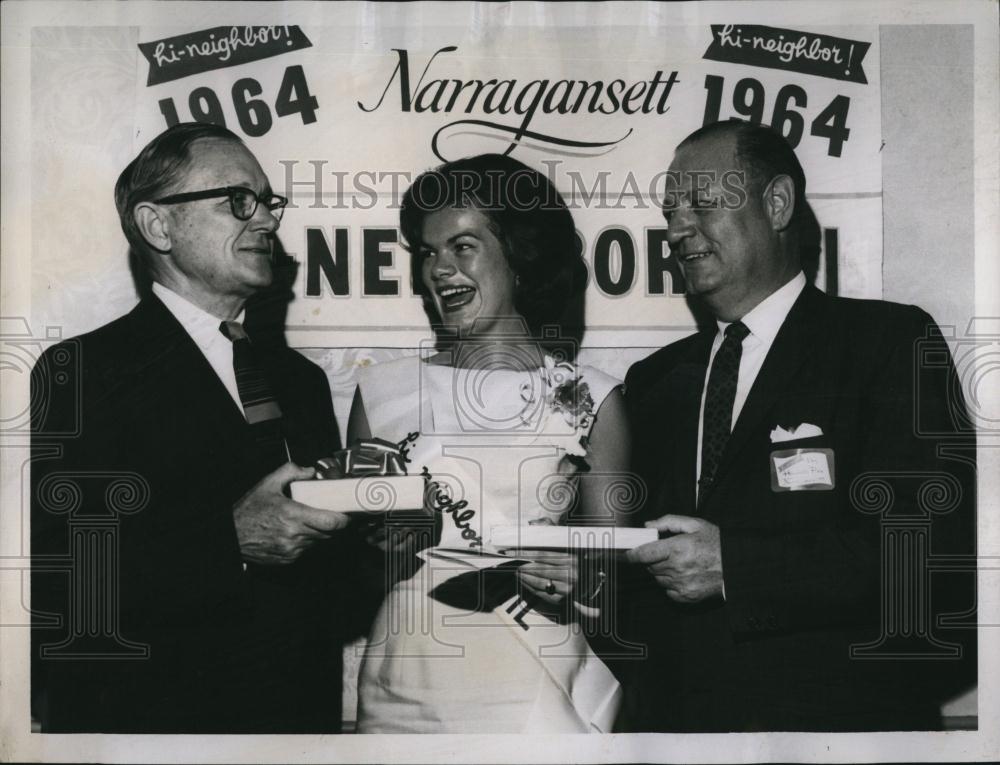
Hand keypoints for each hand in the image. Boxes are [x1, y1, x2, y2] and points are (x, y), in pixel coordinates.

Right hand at [233, 462, 349, 564]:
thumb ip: (290, 472)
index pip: (331, 522)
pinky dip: (307, 541)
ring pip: (319, 541)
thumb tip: (310, 471)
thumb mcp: (267, 484)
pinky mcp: (288, 559)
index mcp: (293, 515)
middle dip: (333, 523)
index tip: (348, 512)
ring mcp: (292, 549)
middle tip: (332, 513)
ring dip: (320, 532)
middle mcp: (294, 535)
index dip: (344, 519)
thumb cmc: (248, 511)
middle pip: (329, 532)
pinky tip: (297, 531)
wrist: (231, 536)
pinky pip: (307, 550)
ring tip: (310, 520)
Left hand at [515, 550, 578, 605]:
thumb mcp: (570, 557)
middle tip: (513, 564)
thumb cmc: (578, 570)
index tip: (515, 552)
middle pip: (540, 568)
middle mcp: (570, 573)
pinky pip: (542, 594)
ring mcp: (567, 588)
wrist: (592, 589)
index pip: (543, 555)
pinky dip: (530, 588)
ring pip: (539, 582)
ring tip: (517, 573)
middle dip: (524, 566)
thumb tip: (531, 551)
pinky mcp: (563, 600)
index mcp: (571, 560)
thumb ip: (554, 553)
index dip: (527, 553)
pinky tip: (524, 584)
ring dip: (525, 578)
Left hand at [626, 515, 723, 602]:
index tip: (627, 554)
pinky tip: (682, 574)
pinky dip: (670, 583)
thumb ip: (669, 522)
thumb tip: (649, 525)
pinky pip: (667, 590)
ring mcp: (681, 584)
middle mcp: (677, 568)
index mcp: (677, 548)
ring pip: (657, 578)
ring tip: (677, 562)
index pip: (644, 554)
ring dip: (661, 570)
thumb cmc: (717, 544)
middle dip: (652, 559)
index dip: (632, 554)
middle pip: (649, 566)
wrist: (736, 567)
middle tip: (665, 552)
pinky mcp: (686, 596)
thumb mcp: (695, 524)